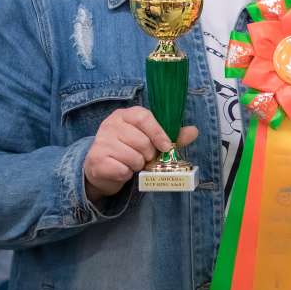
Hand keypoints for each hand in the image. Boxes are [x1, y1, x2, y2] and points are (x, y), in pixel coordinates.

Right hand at [83, 106, 198, 200]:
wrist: (101, 169)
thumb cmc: (129, 151)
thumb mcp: (150, 141)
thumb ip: (171, 136)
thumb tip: (194, 131)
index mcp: (125, 115)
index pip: (144, 117)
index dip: (159, 133)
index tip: (167, 147)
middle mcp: (110, 124)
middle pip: (141, 141)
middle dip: (148, 155)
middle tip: (144, 158)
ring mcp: (101, 141)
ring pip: (133, 157)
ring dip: (137, 165)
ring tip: (132, 163)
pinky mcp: (96, 159)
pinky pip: (122, 170)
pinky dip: (126, 174)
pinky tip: (121, 170)